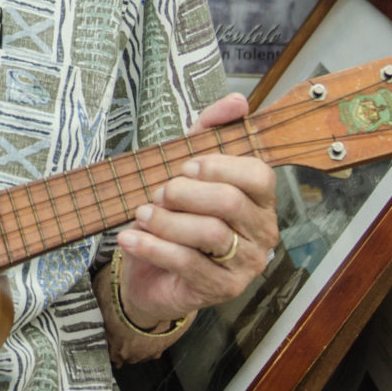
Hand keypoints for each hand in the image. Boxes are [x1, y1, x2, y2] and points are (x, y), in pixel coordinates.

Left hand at [114, 92, 279, 329]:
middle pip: (230, 202)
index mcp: (260, 201)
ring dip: (167, 220)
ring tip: (142, 213)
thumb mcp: (187, 167)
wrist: (154, 272)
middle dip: (186, 193)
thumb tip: (238, 101)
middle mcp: (262, 233)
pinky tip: (129, 236)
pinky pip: (187, 263)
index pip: (258, 175)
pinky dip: (152, 246)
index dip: (219, 166)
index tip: (185, 165)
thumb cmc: (178, 215)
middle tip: (159, 192)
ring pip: (209, 233)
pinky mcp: (222, 289)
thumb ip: (210, 130)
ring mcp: (245, 264)